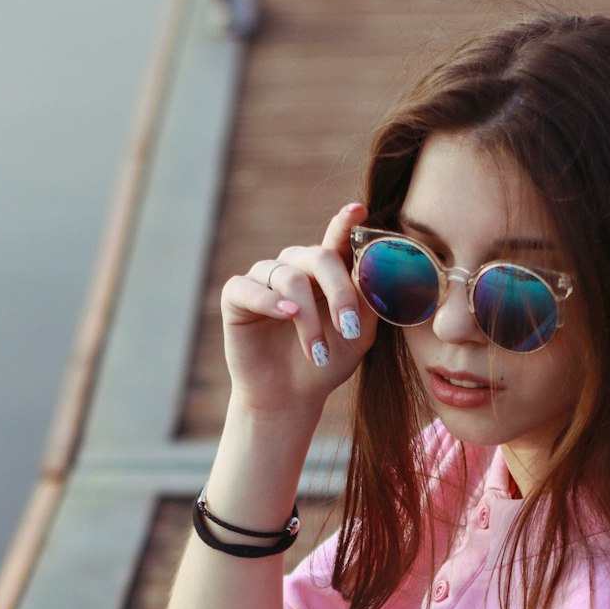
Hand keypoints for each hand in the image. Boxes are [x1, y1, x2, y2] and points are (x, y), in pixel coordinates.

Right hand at [219, 201, 376, 414]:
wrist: (290, 398)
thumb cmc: (326, 363)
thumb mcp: (358, 335)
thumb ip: (366, 300)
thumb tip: (372, 268)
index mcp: (325, 272)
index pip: (337, 239)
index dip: (346, 223)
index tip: (357, 210)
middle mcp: (294, 267)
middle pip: (319, 256)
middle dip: (339, 293)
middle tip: (351, 330)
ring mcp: (264, 278)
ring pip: (290, 279)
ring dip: (310, 320)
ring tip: (318, 353)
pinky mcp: (236, 295)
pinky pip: (251, 288)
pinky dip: (270, 302)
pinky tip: (287, 316)